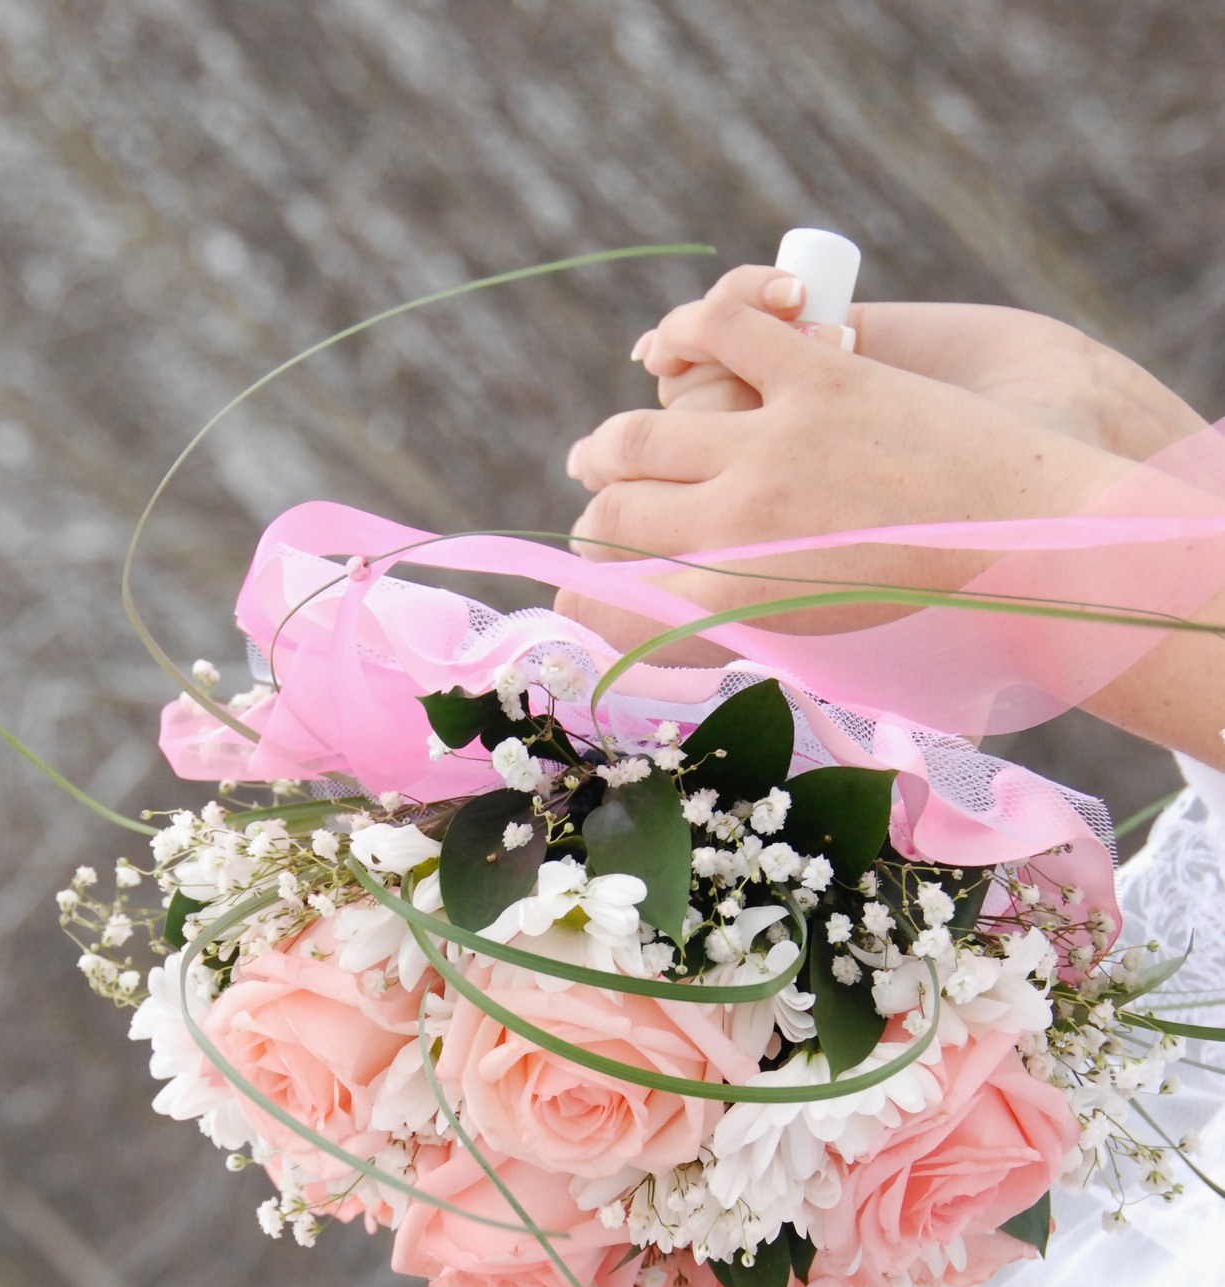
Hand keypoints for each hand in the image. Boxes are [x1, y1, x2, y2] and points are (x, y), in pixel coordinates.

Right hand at [561, 277, 1223, 766]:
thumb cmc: (929, 591)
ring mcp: (775, 449)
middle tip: (591, 515)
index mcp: (742, 601)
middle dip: (592, 519)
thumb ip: (741, 617)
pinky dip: (688, 330)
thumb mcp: (817, 631)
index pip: (619, 603)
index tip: (578, 599)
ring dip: (612, 442)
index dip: (585, 600)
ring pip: (644, 435)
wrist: (1033, 536)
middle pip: (616, 515)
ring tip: (600, 451)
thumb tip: (676, 624)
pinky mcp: (819, 379)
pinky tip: (675, 350)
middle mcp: (742, 528)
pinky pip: (719, 331)